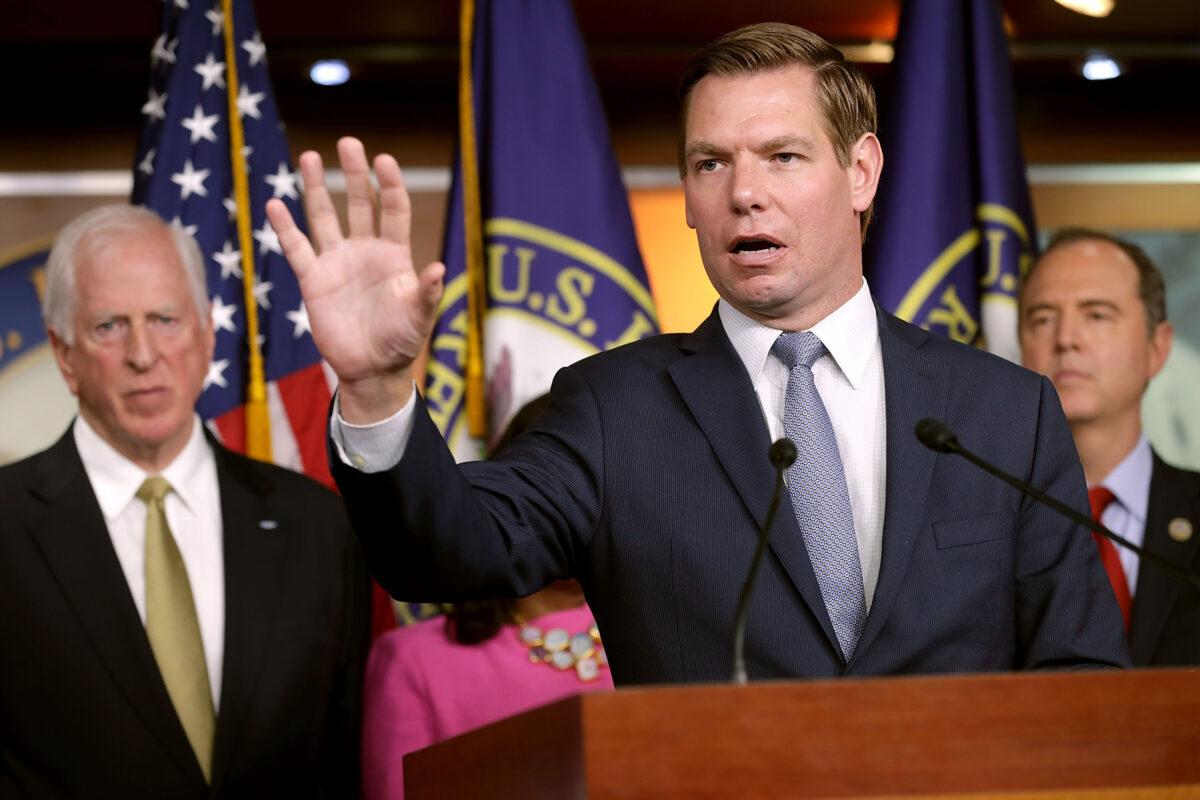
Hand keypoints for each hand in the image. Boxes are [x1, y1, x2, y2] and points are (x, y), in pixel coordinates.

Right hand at [266, 137, 444, 422]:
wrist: (372, 369)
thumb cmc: (402, 342)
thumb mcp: (419, 318)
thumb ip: (427, 294)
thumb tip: (438, 269)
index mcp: (394, 254)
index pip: (393, 209)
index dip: (389, 184)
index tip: (384, 160)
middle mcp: (365, 250)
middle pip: (359, 203)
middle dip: (354, 173)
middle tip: (349, 142)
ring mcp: (337, 262)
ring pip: (325, 216)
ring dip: (316, 187)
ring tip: (309, 156)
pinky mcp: (314, 280)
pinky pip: (297, 248)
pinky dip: (285, 228)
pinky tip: (274, 204)